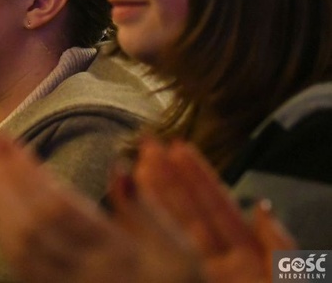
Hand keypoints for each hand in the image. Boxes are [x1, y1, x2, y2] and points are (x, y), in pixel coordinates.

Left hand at [0, 134, 203, 282]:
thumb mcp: (180, 248)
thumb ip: (148, 208)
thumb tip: (119, 168)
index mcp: (115, 255)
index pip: (60, 209)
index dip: (29, 172)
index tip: (10, 140)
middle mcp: (82, 273)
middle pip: (30, 224)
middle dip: (5, 180)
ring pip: (18, 246)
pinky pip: (19, 263)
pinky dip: (3, 228)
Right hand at [133, 139, 295, 282]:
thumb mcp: (288, 277)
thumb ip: (277, 244)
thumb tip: (262, 209)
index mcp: (247, 260)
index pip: (217, 207)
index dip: (197, 176)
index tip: (178, 148)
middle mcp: (215, 263)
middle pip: (186, 211)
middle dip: (166, 176)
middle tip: (148, 146)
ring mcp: (194, 272)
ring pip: (167, 227)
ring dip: (150, 193)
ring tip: (137, 164)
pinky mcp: (177, 279)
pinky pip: (157, 247)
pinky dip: (139, 224)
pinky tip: (129, 199)